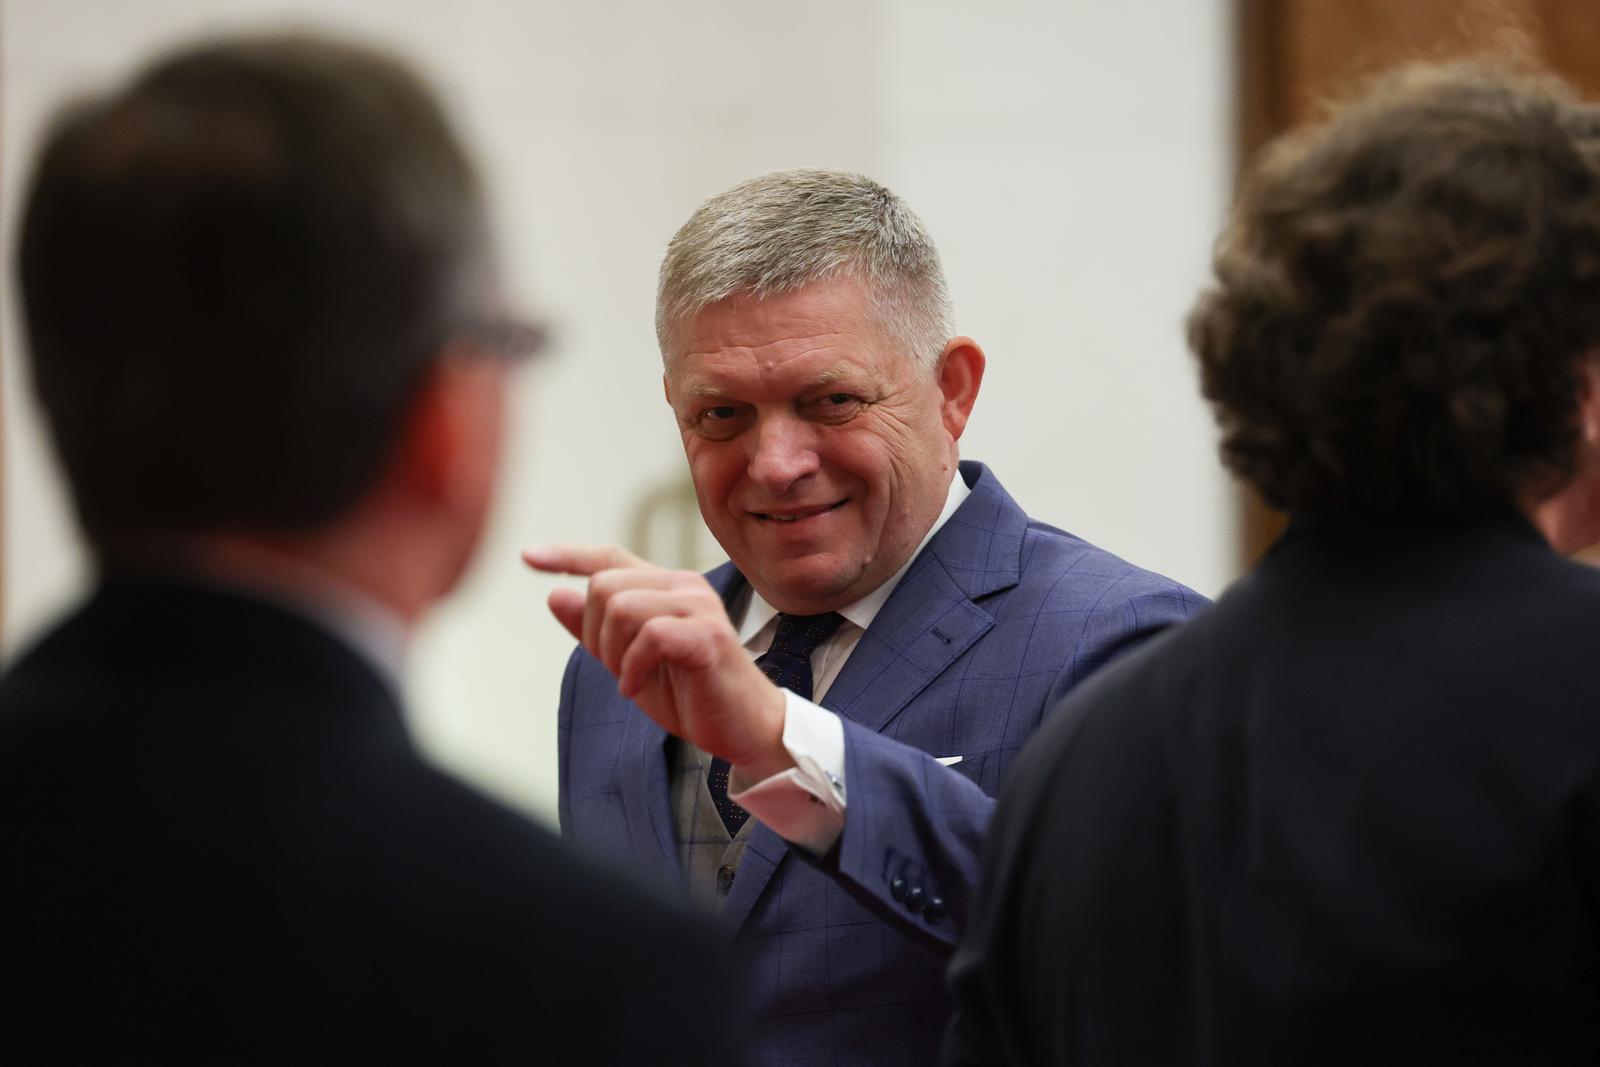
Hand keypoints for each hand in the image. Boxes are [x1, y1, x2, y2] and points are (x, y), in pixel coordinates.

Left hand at [522, 544, 793, 778]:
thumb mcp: (628, 662)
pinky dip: (632, 668)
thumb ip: (595, 630)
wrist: (743, 728)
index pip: (609, 558)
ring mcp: (698, 607)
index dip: (566, 555)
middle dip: (593, 633)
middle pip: (604, 585)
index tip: (528, 558)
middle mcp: (683, 586)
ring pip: (622, 607)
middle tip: (615, 668)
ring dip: (612, 652)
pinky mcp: (707, 635)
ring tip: (629, 679)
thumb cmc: (691, 695)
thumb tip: (555, 595)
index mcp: (665, 587)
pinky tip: (636, 689)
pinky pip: (649, 636)